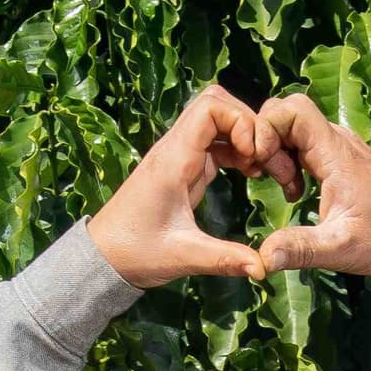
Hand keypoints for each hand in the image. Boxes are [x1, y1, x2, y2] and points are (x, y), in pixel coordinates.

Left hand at [86, 86, 278, 288]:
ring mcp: (179, 156)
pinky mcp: (184, 168)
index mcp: (172, 160)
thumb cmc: (135, 252)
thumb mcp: (183, 256)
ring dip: (245, 136)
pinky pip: (216, 143)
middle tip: (266, 157)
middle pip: (216, 103)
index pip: (210, 108)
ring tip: (263, 168)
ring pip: (217, 120)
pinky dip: (237, 150)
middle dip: (248, 122)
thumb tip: (263, 267)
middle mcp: (175, 149)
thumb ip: (224, 259)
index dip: (241, 121)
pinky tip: (251, 173)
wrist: (103, 257)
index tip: (254, 155)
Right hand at [251, 94, 370, 301]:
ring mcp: (342, 149)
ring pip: (296, 130)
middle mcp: (340, 142)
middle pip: (288, 114)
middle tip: (268, 178)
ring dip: (279, 153)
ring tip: (288, 190)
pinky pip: (307, 145)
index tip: (259, 161)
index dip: (266, 126)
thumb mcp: (340, 249)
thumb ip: (299, 249)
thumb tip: (260, 260)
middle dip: (267, 140)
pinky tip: (298, 192)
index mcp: (338, 154)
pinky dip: (292, 161)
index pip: (292, 109)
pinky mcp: (344, 160)